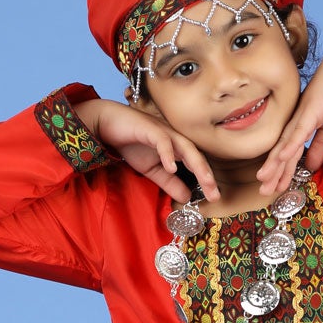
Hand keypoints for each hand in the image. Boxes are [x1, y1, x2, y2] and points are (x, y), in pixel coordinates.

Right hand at [77, 99, 218, 201]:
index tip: (215, 198)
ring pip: (185, 147)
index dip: (206, 180)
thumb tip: (186, 198)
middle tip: (215, 194)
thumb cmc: (131, 143)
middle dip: (207, 175)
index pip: (196, 164)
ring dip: (197, 164)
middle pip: (196, 156)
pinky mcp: (149, 128)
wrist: (108, 124)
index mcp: (177, 147)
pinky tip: (171, 168)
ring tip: (206, 181)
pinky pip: (162, 140)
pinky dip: (168, 153)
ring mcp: (163, 131)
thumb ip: (169, 183)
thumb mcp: (152, 170)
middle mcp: (174, 138)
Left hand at [256, 35, 322, 195]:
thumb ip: (320, 147)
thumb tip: (311, 166)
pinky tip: (281, 158)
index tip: (275, 189)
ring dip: (274, 164)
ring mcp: (300, 118)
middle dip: (273, 174)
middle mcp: (295, 124)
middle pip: (282, 154)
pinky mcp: (309, 113)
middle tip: (263, 192)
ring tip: (263, 180)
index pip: (289, 155)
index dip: (282, 173)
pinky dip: (289, 146)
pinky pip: (298, 133)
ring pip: (285, 146)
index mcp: (300, 128)